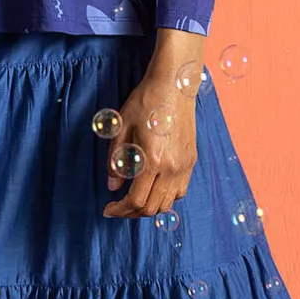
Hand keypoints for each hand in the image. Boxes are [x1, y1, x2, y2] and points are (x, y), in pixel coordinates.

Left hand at [101, 72, 197, 218]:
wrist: (174, 85)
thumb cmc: (145, 102)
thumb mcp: (121, 129)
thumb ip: (116, 161)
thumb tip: (113, 185)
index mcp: (152, 160)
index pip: (136, 200)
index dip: (120, 210)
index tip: (108, 210)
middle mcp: (172, 168)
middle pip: (153, 207)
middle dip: (132, 213)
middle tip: (118, 208)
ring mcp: (184, 165)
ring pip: (169, 203)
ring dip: (150, 208)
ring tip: (134, 201)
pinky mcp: (191, 160)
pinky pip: (180, 191)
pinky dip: (166, 198)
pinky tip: (153, 189)